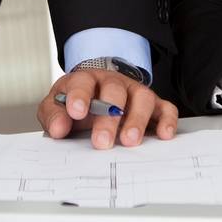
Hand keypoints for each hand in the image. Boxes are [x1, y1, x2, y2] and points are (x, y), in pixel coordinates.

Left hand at [37, 69, 176, 148]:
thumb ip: (54, 116)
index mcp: (86, 80)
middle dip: (108, 117)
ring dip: (137, 119)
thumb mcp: (56, 106)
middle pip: (114, 91)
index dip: (80, 96)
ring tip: (130, 141)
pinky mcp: (153, 106)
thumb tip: (58, 129)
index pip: (82, 82)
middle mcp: (113, 83)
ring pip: (142, 97)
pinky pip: (166, 109)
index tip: (76, 112)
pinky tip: (164, 135)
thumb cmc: (76, 104)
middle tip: (102, 141)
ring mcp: (134, 92)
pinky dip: (168, 120)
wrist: (94, 95)